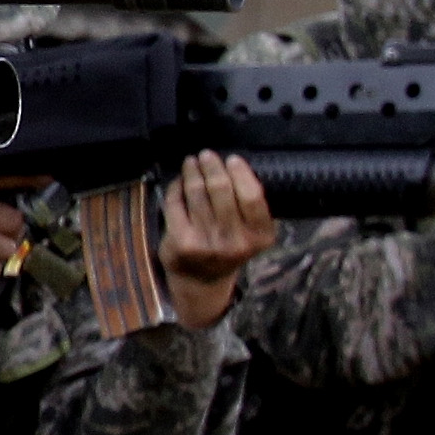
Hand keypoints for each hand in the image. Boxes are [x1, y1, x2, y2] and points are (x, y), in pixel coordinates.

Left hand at [156, 151, 278, 329]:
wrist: (202, 280)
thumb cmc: (228, 246)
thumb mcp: (251, 233)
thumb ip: (249, 207)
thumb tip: (234, 165)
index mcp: (259, 236)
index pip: (251, 196)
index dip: (241, 173)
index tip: (232, 159)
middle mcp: (235, 241)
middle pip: (221, 190)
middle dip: (212, 167)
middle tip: (206, 155)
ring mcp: (206, 242)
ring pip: (197, 194)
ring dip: (192, 172)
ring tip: (192, 163)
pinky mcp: (181, 242)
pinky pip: (176, 203)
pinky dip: (176, 187)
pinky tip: (180, 180)